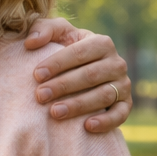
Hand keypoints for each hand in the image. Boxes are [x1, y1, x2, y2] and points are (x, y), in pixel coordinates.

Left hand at [24, 18, 131, 132]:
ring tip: (54, 112)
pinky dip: (106, 121)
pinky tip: (87, 126)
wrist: (80, 72)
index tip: (36, 75)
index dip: (58, 63)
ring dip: (79, 105)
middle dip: (63, 86)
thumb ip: (43, 29)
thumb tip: (31, 43)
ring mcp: (123, 84)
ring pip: (103, 95)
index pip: (80, 53)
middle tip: (39, 96)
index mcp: (101, 43)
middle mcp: (116, 63)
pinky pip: (121, 114)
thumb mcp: (56, 34)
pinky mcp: (126, 104)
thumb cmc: (64, 49)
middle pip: (90, 75)